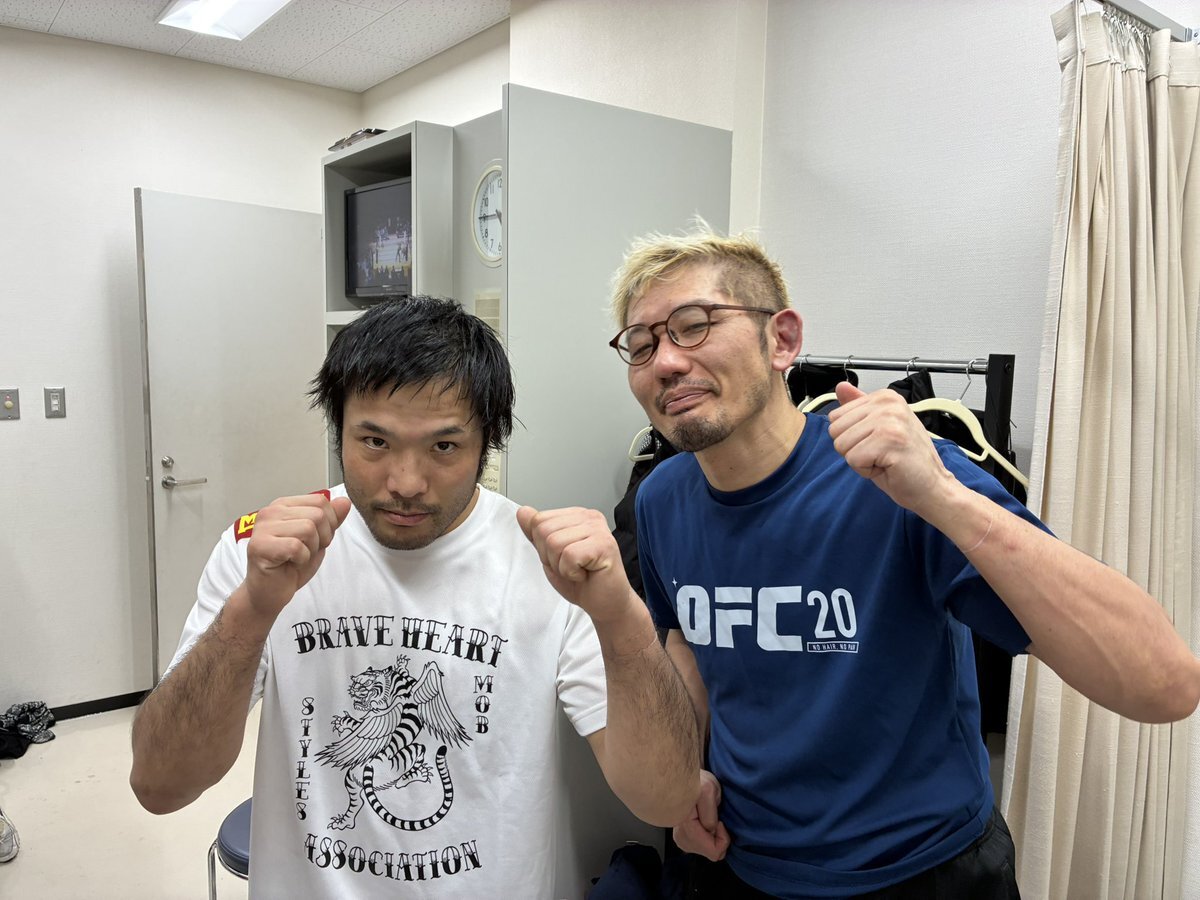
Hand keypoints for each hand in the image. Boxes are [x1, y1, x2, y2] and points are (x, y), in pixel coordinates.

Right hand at [242, 493, 352, 619]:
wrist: (269, 593)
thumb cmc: (290, 566)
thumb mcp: (319, 539)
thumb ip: (331, 520)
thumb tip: (345, 501)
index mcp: (283, 505)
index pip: (320, 501)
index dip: (329, 523)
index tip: (316, 539)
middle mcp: (270, 512)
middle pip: (317, 515)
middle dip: (321, 538)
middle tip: (305, 552)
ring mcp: (262, 528)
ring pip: (308, 529)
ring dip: (310, 549)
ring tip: (297, 557)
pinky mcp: (259, 546)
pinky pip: (296, 547)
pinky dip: (301, 559)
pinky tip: (290, 563)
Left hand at [516, 506, 632, 623]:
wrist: (605, 604)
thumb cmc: (583, 581)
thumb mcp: (551, 556)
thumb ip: (536, 534)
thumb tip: (523, 512)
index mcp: (577, 516)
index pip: (539, 520)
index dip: (543, 547)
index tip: (563, 558)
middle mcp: (589, 517)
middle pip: (544, 530)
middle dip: (551, 557)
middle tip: (572, 567)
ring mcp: (598, 529)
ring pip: (554, 543)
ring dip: (561, 566)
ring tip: (579, 570)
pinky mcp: (604, 545)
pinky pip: (569, 556)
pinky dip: (571, 572)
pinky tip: (586, 574)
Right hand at [672, 770, 729, 860]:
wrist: (683, 779)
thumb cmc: (697, 781)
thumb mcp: (710, 790)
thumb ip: (710, 813)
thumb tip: (710, 830)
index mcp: (687, 826)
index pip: (713, 851)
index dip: (722, 836)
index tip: (719, 819)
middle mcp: (680, 837)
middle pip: (710, 853)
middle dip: (717, 837)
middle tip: (713, 817)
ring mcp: (679, 839)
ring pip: (706, 851)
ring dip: (711, 836)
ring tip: (707, 817)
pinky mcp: (680, 839)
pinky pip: (701, 847)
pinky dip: (706, 837)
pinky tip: (702, 822)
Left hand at [826, 382, 953, 514]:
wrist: (933, 487)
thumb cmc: (906, 462)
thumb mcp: (877, 430)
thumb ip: (857, 409)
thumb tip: (841, 386)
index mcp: (885, 398)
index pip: (835, 416)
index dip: (852, 438)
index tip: (877, 443)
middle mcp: (888, 404)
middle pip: (835, 431)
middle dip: (853, 450)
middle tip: (881, 454)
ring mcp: (890, 420)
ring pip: (842, 445)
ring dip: (860, 461)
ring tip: (885, 460)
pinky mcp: (889, 440)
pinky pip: (853, 459)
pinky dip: (866, 471)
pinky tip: (888, 467)